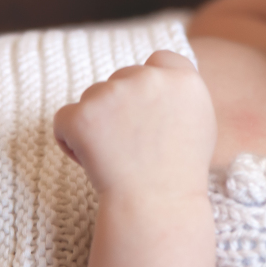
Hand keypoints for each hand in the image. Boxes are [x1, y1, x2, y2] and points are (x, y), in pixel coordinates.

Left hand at [54, 50, 216, 201]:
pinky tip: (91, 160)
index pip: (160, 60)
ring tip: (116, 157)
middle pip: (123, 78)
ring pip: (93, 97)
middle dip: (120, 105)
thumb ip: (180, 95)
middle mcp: (149, 79)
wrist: (156, 206)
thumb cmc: (180, 172)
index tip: (147, 108)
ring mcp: (113, 94)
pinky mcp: (81, 114)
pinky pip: (65, 120)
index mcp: (183, 80)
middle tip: (131, 144)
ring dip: (97, 122)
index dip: (151, 82)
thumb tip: (160, 78)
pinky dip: (70, 139)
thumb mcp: (200, 124)